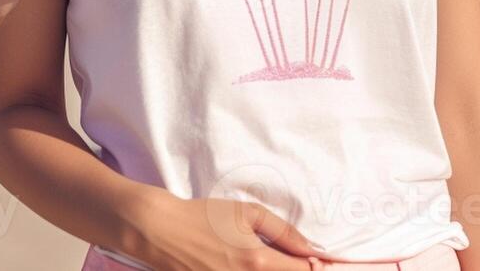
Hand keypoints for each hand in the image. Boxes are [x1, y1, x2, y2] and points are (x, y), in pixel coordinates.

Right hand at [129, 191, 330, 269]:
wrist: (162, 231)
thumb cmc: (206, 216)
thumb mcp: (249, 213)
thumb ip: (284, 231)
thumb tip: (312, 248)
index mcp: (257, 261)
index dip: (313, 265)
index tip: (317, 259)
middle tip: (292, 259)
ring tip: (264, 261)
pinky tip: (243, 265)